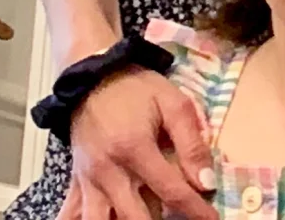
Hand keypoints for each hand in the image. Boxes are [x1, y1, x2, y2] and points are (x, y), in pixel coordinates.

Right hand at [63, 66, 215, 219]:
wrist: (93, 78)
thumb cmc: (137, 90)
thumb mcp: (174, 104)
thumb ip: (192, 144)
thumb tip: (205, 182)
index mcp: (135, 149)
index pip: (171, 191)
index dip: (195, 210)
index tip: (211, 219)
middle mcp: (108, 171)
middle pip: (134, 217)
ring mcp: (88, 180)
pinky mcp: (76, 181)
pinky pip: (73, 213)